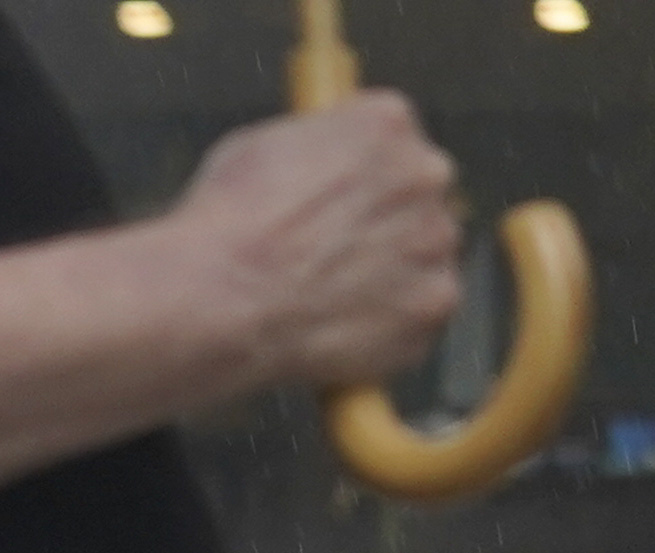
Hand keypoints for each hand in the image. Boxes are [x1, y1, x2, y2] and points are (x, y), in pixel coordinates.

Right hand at [176, 97, 461, 390]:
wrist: (218, 300)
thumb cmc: (223, 228)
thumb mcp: (255, 149)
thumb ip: (314, 149)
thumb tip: (316, 165)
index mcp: (385, 122)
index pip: (392, 140)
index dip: (357, 176)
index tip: (333, 200)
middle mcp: (427, 171)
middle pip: (418, 195)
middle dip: (382, 221)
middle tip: (328, 255)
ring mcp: (436, 239)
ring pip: (423, 255)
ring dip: (389, 273)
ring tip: (325, 298)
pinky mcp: (435, 301)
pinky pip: (421, 312)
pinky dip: (388, 326)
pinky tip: (338, 328)